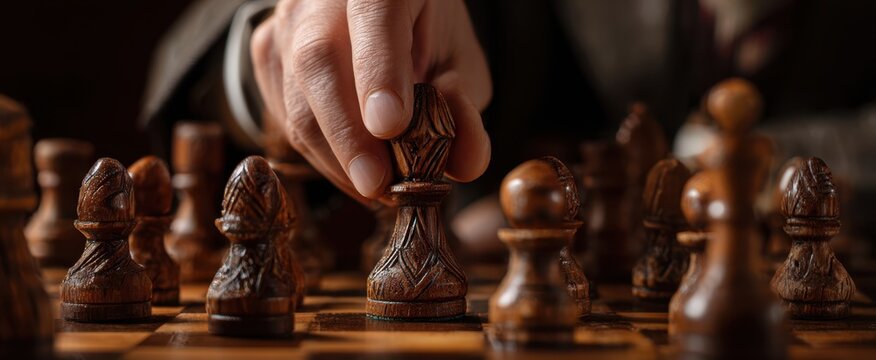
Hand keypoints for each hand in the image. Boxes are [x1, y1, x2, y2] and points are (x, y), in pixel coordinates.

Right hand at [251, 0, 491, 202]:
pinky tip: (352, 170)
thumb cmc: (422, 36)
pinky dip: (321, 154)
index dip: (379, 72)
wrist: (373, 14)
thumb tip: (467, 161)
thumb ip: (466, 108)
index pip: (376, 13)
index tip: (390, 127)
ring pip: (296, 95)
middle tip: (377, 183)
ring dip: (336, 156)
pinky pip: (284, 115)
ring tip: (375, 187)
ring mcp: (287, 21)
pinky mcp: (265, 54)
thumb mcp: (460, 63)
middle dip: (348, 133)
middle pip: (320, 58)